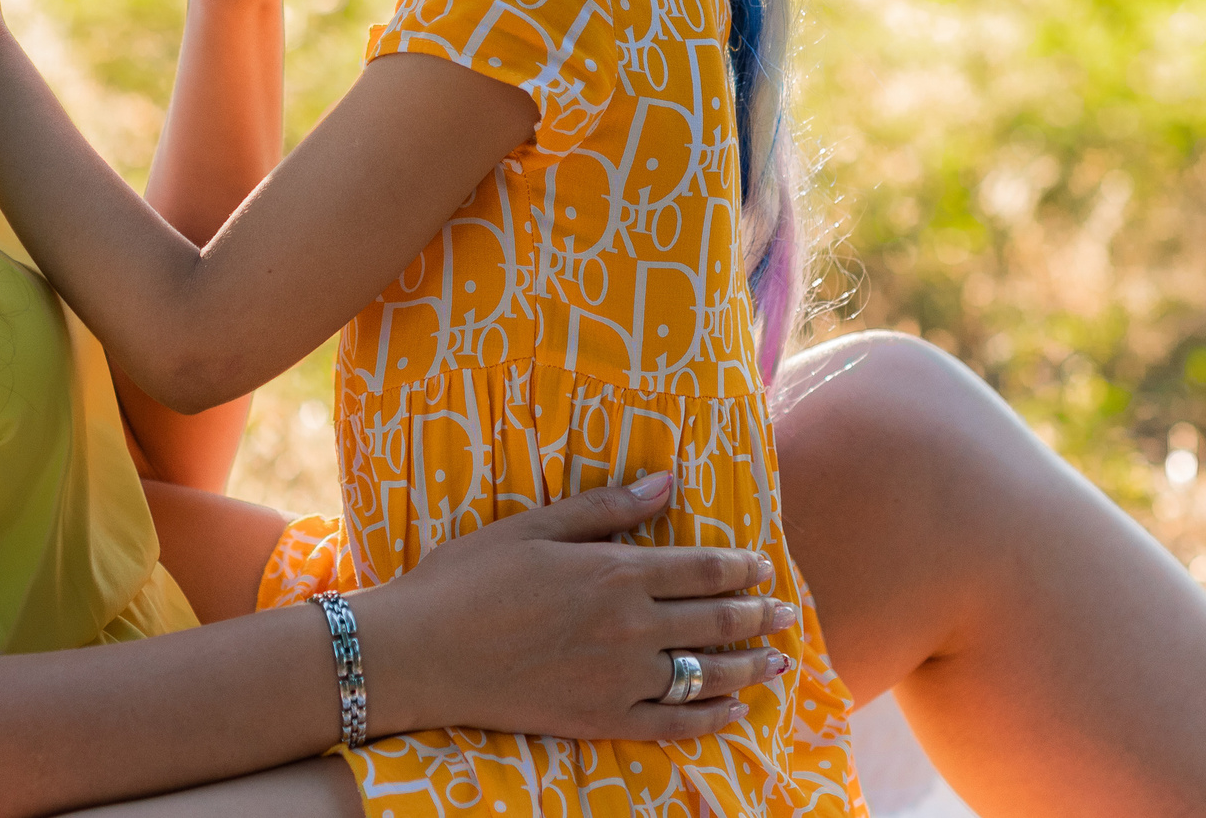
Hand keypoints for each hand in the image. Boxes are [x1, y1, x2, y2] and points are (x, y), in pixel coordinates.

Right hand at [359, 474, 789, 742]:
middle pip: (715, 621)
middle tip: (785, 614)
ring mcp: (619, 678)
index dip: (739, 566)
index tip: (764, 565)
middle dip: (758, 616)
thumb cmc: (467, 578)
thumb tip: (667, 482)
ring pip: (705, 674)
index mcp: (614, 571)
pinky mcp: (601, 719)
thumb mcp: (531, 526)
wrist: (420, 652)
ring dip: (748, 668)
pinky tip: (730, 713)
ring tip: (776, 664)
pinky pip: (673, 724)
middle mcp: (630, 627)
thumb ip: (605, 508)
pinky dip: (709, 719)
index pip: (700, 568)